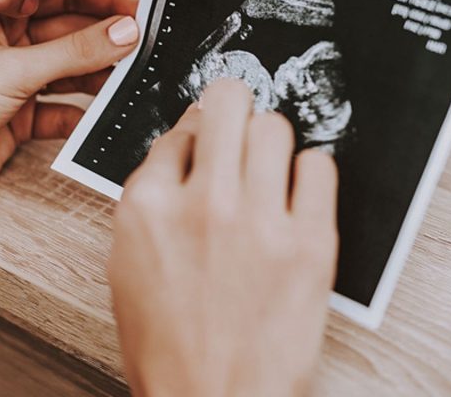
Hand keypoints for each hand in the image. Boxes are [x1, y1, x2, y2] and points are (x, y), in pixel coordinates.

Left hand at [0, 0, 140, 213]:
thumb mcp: (12, 70)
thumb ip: (74, 52)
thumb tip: (125, 31)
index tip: (140, 4)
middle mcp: (4, 40)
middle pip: (68, 30)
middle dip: (105, 37)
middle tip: (147, 43)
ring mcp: (12, 80)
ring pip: (69, 70)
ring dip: (99, 74)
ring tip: (134, 76)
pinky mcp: (18, 118)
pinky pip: (62, 109)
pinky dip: (83, 112)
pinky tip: (105, 113)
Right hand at [108, 80, 338, 396]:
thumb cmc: (168, 346)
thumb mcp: (130, 265)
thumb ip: (153, 202)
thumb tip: (185, 151)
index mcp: (147, 208)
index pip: (179, 130)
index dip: (196, 135)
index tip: (207, 141)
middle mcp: (201, 204)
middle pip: (228, 104)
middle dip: (234, 108)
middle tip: (241, 123)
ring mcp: (258, 222)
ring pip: (275, 127)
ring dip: (272, 141)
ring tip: (270, 168)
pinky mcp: (310, 245)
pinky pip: (320, 167)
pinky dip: (311, 173)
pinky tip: (298, 194)